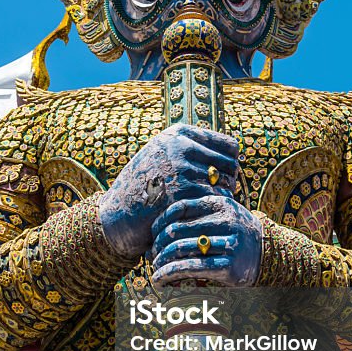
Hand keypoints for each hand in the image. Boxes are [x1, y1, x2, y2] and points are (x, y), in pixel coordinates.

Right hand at [97, 125, 238, 259]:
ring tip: (208, 207)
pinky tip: (202, 216)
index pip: (229, 146)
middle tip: (217, 199)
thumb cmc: (145, 188)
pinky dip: (213, 211)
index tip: (222, 179)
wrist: (117, 215)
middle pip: (231, 166)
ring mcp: (180, 169)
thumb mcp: (162, 157)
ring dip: (221, 199)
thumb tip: (234, 150)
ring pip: (226, 185)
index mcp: (178, 134)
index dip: (230, 165)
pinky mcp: (181, 192)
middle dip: (228, 184)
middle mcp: (180, 146)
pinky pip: (216, 201)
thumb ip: (190, 148)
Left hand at [150, 193, 262, 286]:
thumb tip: (157, 228)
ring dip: (161, 260)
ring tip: (155, 267)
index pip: (180, 207)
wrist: (267, 253)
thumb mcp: (222, 215)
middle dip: (159, 244)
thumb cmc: (234, 234)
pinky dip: (170, 273)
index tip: (152, 233)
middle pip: (178, 229)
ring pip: (182, 249)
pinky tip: (159, 279)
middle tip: (152, 254)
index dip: (160, 221)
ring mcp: (229, 243)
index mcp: (220, 204)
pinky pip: (191, 267)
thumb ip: (197, 215)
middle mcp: (226, 220)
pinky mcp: (229, 265)